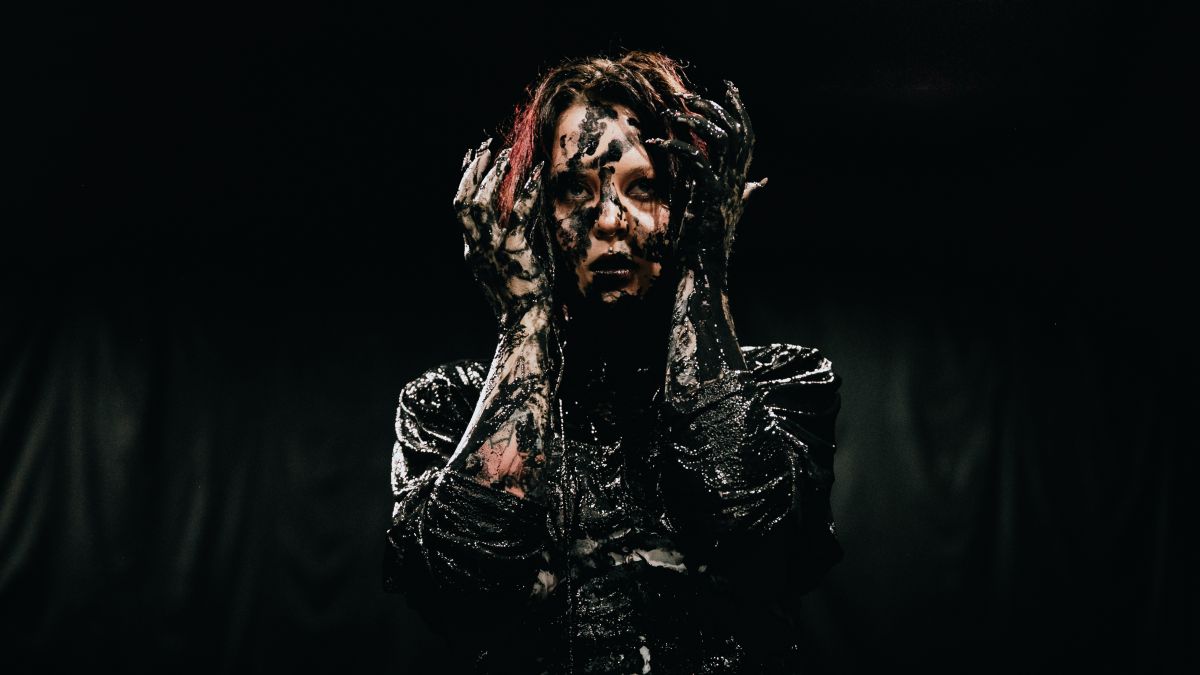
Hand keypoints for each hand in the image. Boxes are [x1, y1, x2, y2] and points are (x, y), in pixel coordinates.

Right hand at [453, 139, 549, 323]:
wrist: (526, 323)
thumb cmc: (522, 295)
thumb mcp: (505, 264)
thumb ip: (505, 237)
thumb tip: (516, 207)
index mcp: (472, 250)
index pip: (460, 206)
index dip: (465, 177)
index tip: (472, 154)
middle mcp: (477, 248)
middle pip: (464, 201)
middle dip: (474, 169)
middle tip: (488, 146)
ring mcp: (492, 251)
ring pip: (483, 204)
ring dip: (496, 175)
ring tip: (509, 155)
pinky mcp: (514, 253)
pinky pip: (519, 215)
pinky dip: (527, 191)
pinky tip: (535, 175)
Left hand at [646, 81, 764, 276]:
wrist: (699, 270)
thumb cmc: (701, 243)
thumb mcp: (716, 207)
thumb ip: (733, 188)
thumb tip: (759, 182)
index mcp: (736, 179)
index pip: (747, 135)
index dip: (739, 108)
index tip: (727, 86)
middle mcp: (735, 180)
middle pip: (737, 130)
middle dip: (713, 106)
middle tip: (686, 95)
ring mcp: (724, 187)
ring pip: (721, 138)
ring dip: (695, 120)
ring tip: (671, 112)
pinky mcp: (708, 195)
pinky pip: (696, 159)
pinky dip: (677, 145)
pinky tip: (658, 140)